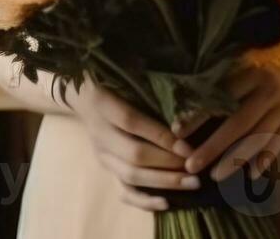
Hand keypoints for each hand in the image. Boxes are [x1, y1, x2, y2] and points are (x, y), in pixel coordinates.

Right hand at [68, 81, 199, 211]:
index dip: (161, 137)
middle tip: (197, 170)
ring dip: (164, 182)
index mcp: (103, 104)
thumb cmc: (113, 81)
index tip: (188, 147)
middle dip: (169, 164)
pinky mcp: (106, 167)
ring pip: (130, 175)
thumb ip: (150, 90)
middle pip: (134, 155)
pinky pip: (123, 190)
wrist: (82, 97)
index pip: (132, 123)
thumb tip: (185, 109)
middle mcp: (100, 133)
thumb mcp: (126, 77)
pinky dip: (144, 200)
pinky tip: (167, 203)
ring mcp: (102, 154)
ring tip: (192, 184)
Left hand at [182, 38, 279, 181]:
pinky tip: (251, 174)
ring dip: (236, 159)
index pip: (222, 97)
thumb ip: (229, 69)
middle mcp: (270, 91)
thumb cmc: (277, 49)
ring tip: (215, 176)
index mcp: (255, 71)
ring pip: (258, 138)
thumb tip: (191, 88)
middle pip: (239, 124)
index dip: (199, 114)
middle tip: (190, 164)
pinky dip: (266, 159)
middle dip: (213, 147)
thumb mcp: (253, 52)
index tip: (177, 131)